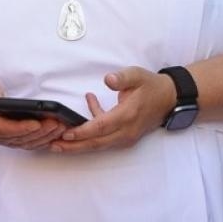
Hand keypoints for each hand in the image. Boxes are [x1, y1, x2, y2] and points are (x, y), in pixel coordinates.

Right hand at [0, 78, 66, 150]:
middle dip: (41, 132)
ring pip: (28, 143)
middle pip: (21, 138)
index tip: (37, 123)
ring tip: (61, 127)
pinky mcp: (14, 139)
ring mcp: (6, 139)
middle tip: (57, 123)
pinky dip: (44, 141)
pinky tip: (57, 134)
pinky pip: (30, 144)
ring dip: (46, 137)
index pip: (6, 129)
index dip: (22, 128)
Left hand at [50, 66, 175, 154]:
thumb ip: (122, 77)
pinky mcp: (125, 137)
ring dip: (79, 145)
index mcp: (128, 115)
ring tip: (58, 143)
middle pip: (96, 142)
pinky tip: (86, 108)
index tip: (66, 134)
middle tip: (53, 146)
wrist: (170, 99)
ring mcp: (126, 136)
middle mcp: (126, 130)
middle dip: (74, 146)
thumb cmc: (152, 87)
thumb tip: (108, 79)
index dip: (82, 132)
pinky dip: (91, 132)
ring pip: (99, 144)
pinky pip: (104, 138)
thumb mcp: (138, 75)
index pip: (101, 126)